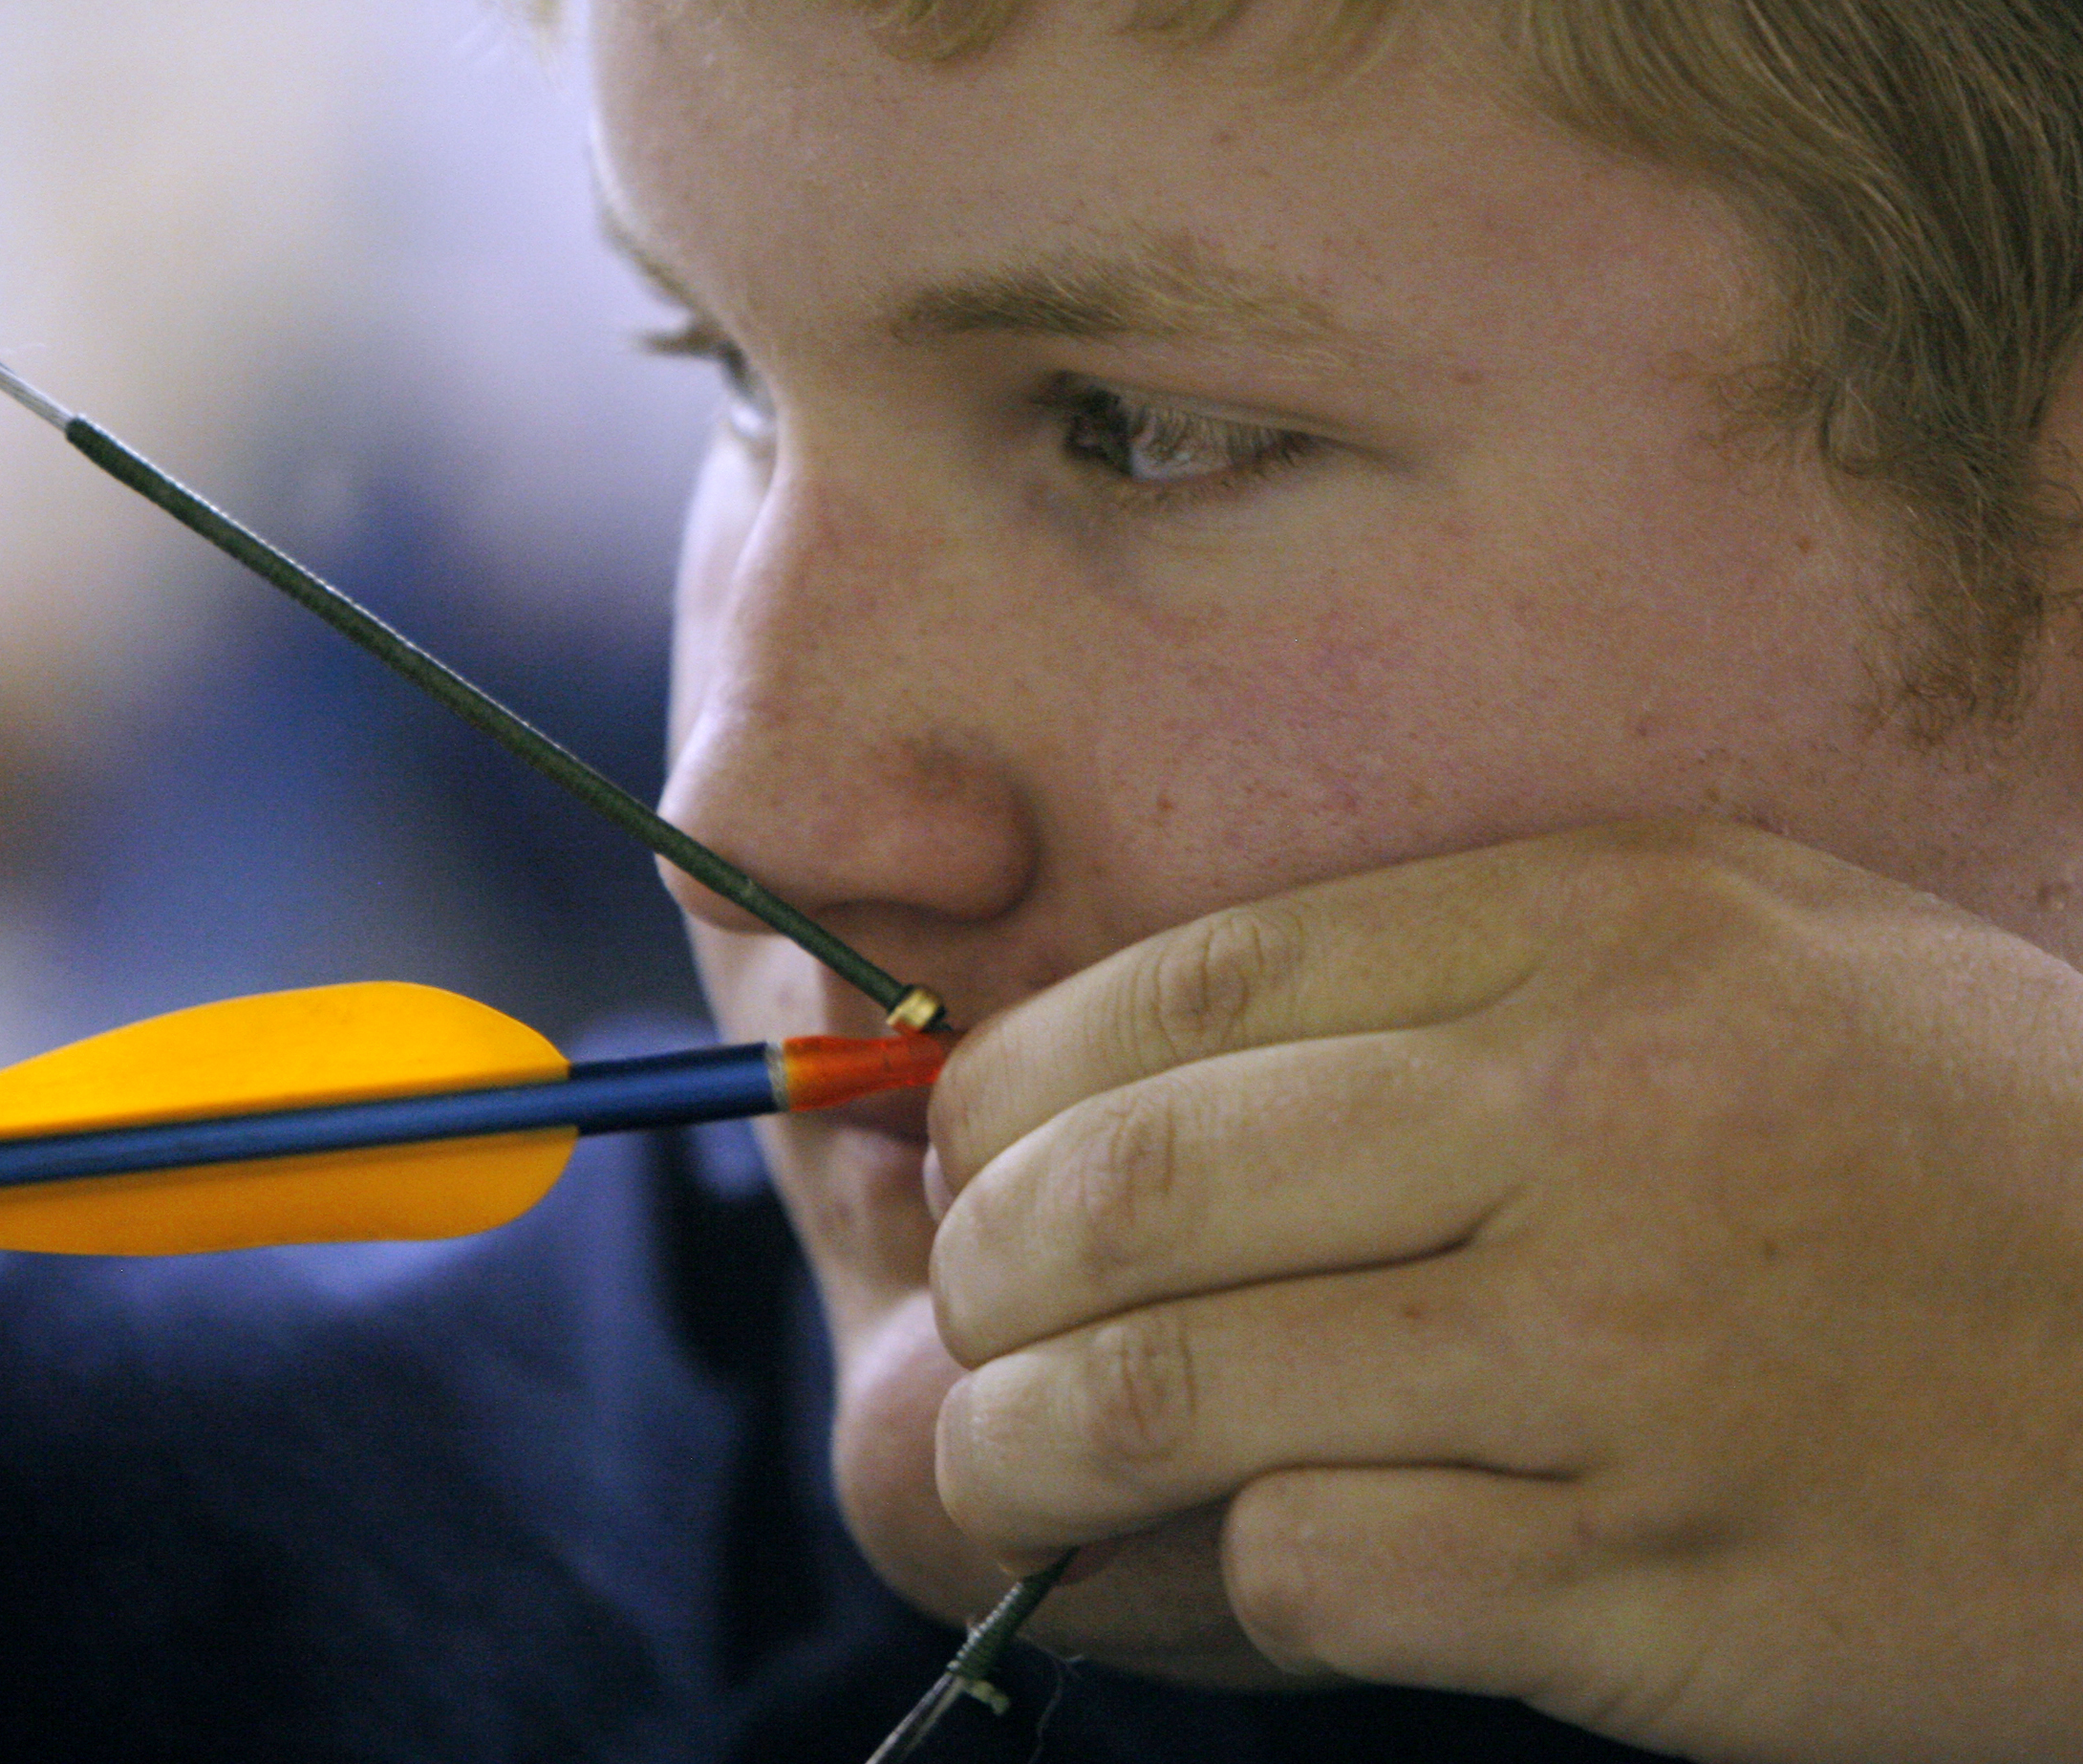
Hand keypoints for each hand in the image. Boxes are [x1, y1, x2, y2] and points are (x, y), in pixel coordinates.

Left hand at [927, 818, 2082, 1761]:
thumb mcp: (1740, 939)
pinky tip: (1226, 1552)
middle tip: (972, 1306)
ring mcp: (1618, 1365)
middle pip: (1137, 1191)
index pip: (1187, 989)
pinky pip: (1319, 1571)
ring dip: (1031, 1441)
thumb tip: (1149, 1045)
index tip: (969, 1145)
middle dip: (986, 1264)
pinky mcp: (1651, 1586)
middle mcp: (1585, 1128)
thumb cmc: (1951, 1137)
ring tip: (1005, 1456)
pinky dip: (1217, 1572)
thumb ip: (1457, 960)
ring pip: (1178, 1398)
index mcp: (1592, 936)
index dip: (1017, 1077)